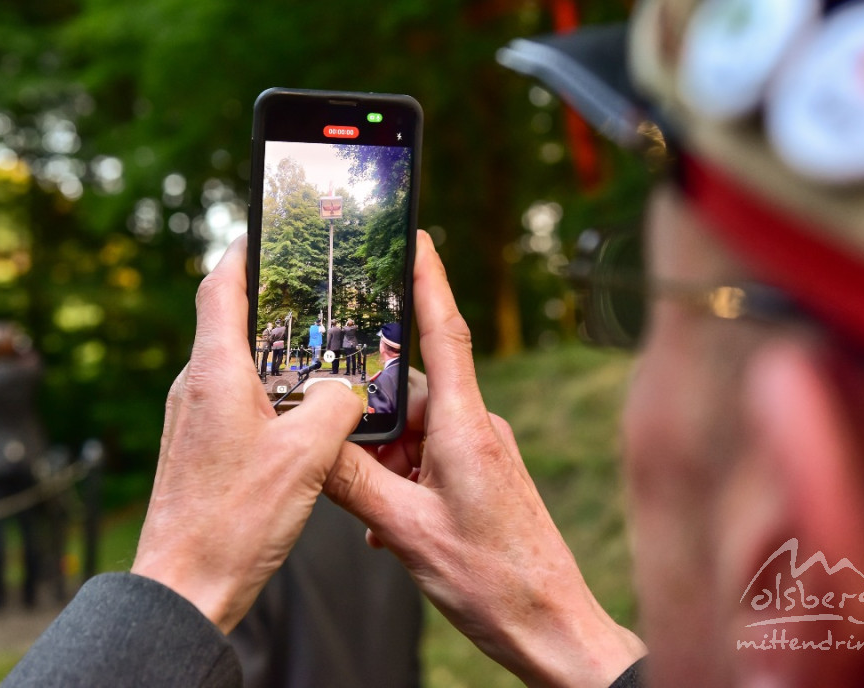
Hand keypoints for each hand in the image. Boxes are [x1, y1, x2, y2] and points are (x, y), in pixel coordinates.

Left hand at [131, 235, 363, 632]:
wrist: (183, 586)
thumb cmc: (232, 522)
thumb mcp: (306, 456)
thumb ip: (334, 406)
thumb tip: (342, 390)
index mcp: (214, 373)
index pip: (222, 286)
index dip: (246, 251)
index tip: (270, 229)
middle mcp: (195, 387)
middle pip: (231, 321)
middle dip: (274, 302)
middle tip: (316, 291)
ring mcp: (193, 417)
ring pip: (237, 365)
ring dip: (276, 354)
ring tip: (321, 354)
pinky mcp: (198, 446)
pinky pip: (237, 400)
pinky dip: (270, 393)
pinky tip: (302, 415)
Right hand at [325, 231, 646, 687]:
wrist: (553, 628)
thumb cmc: (495, 582)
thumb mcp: (408, 533)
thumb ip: (354, 485)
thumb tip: (310, 446)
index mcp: (464, 426)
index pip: (443, 332)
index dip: (428, 279)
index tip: (417, 235)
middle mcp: (476, 427)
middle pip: (409, 392)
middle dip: (369, 420)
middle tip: (343, 456)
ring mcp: (482, 452)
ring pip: (414, 432)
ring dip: (383, 463)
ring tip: (373, 514)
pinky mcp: (482, 476)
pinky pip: (429, 459)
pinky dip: (402, 482)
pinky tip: (389, 526)